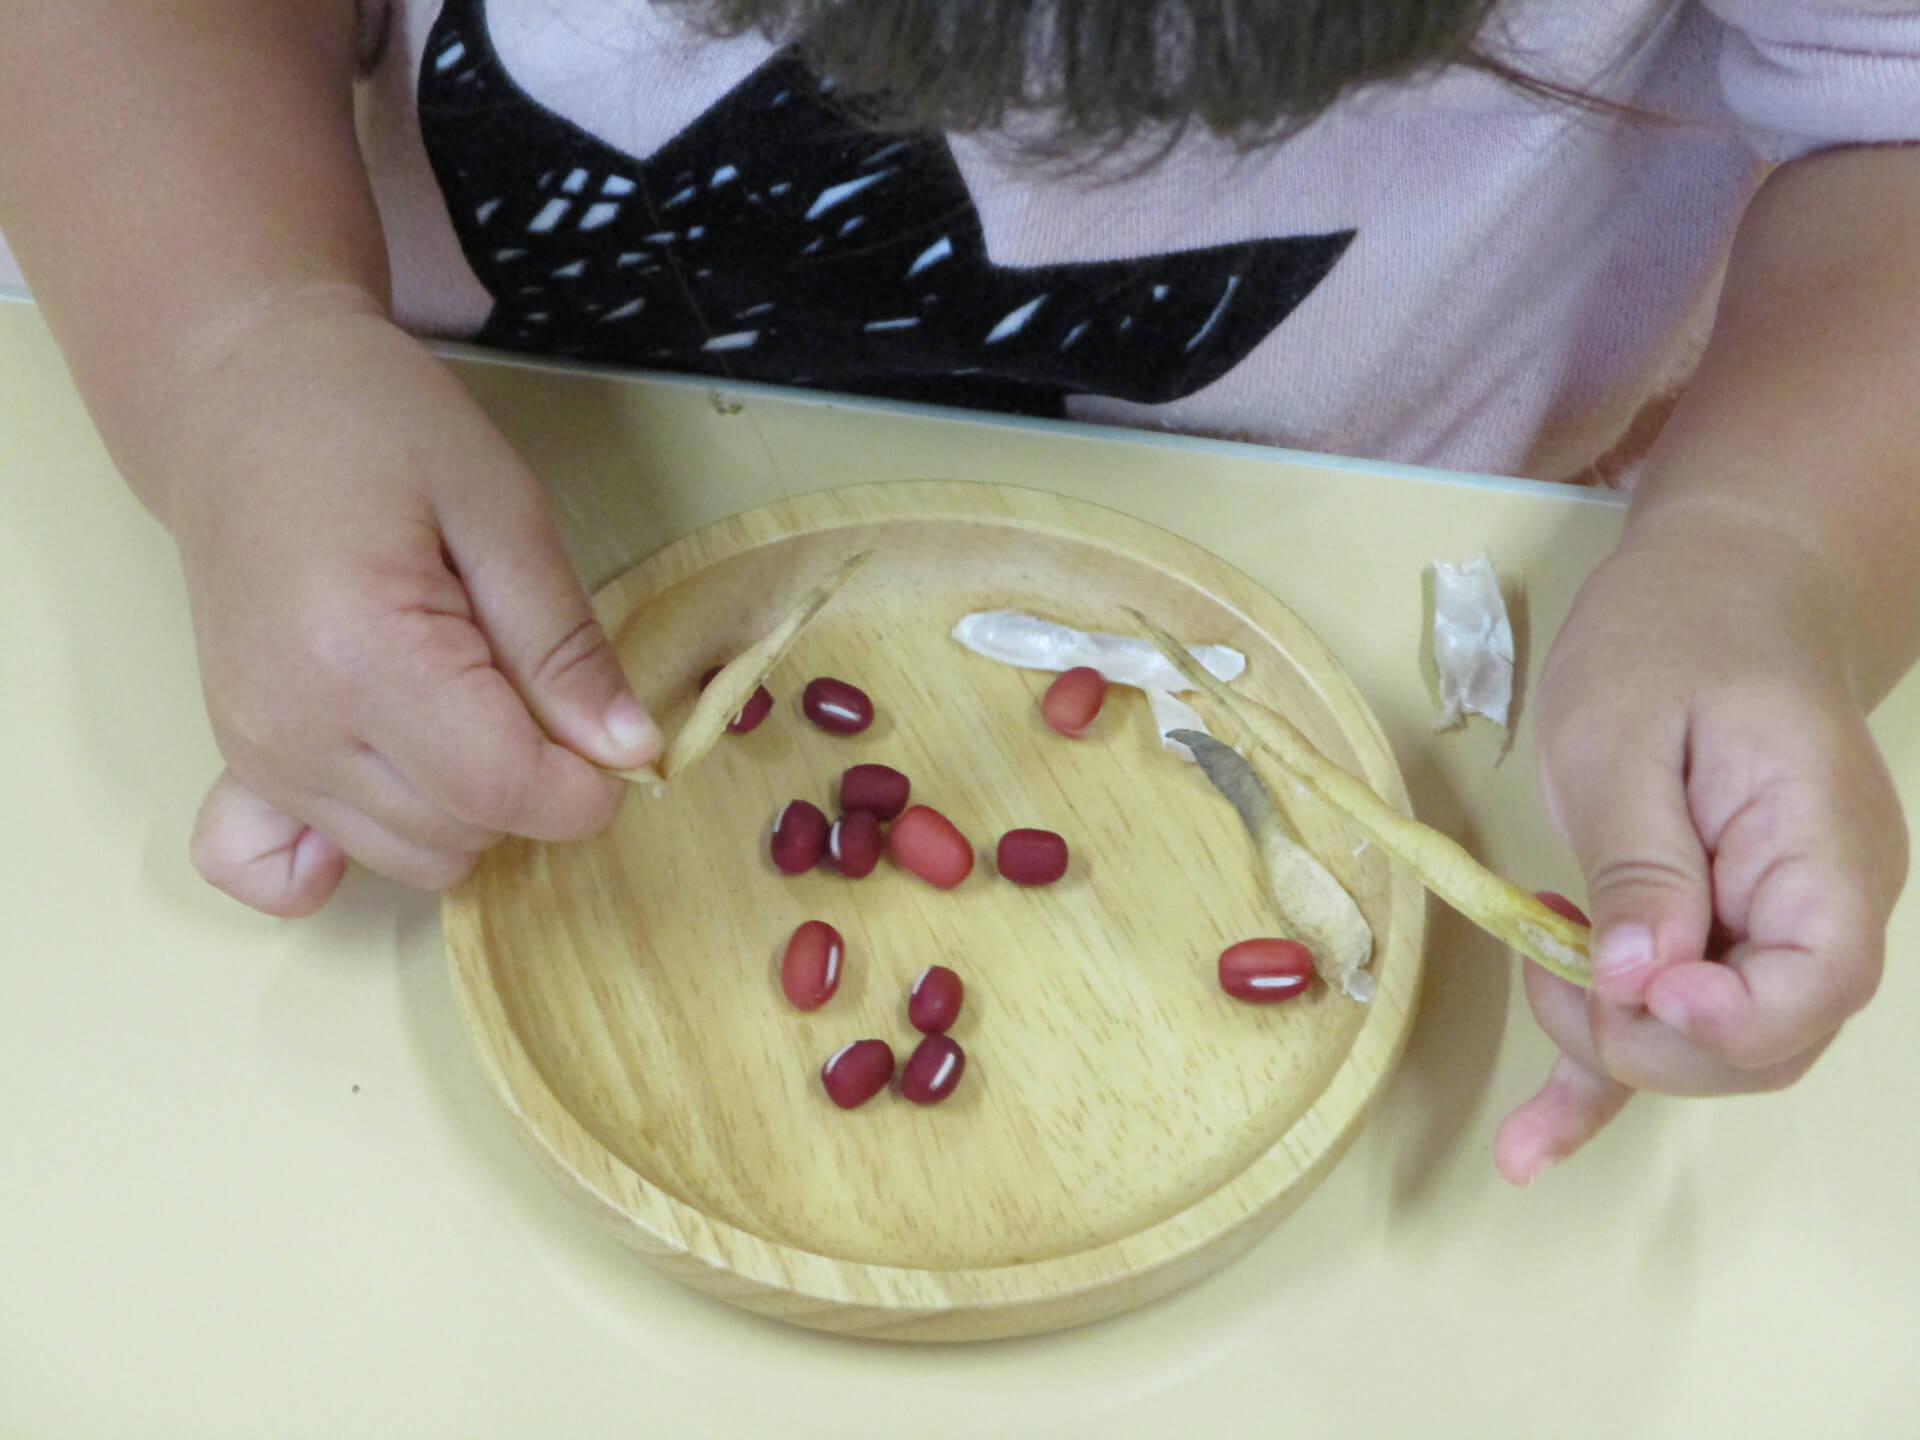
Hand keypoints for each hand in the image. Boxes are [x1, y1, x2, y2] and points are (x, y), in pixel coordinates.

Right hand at [154, 304, 660, 914]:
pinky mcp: (237, 761)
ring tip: (463, 695)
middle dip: (530, 785)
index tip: (618, 740)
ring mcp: (255, 753)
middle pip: (461, 835)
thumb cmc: (373, 427)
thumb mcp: (502, 508)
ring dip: (466, 807)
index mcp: (365, 655)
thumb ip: (564, 642)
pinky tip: (395, 786)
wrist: (238, 401)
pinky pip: (280, 874)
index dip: (588, 786)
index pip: (505, 791)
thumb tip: (631, 751)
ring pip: (409, 857)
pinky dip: (350, 855)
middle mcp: (293, 727)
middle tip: (527, 679)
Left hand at [1495, 515, 1907, 1182]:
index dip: (1724, 1021)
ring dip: (1612, 1044)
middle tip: (1548, 965)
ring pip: (1708, 1045)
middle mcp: (1820, 905)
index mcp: (1821, 847)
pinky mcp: (1718, 931)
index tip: (1634, 987)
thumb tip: (1643, 978)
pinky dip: (1599, 1080)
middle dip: (1642, 1039)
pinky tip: (1528, 1147)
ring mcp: (1775, 925)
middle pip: (1756, 1042)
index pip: (1815, 986)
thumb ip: (1643, 857)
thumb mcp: (1628, 727)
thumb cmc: (1677, 630)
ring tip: (1534, 972)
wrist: (1723, 585)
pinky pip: (1669, 1022)